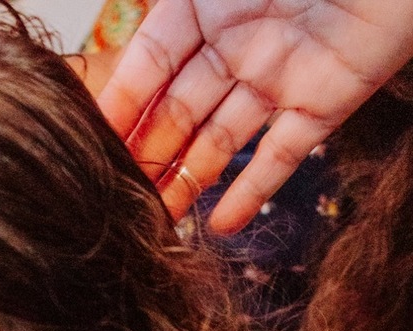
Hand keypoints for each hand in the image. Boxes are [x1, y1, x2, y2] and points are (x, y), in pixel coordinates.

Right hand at [98, 0, 412, 231]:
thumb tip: (133, 19)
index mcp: (206, 0)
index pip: (149, 60)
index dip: (119, 102)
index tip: (88, 142)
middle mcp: (236, 41)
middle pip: (177, 110)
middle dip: (144, 155)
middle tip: (113, 199)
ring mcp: (278, 75)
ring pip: (218, 140)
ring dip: (185, 183)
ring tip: (153, 224)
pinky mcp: (325, 102)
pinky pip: (280, 156)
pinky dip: (251, 192)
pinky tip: (219, 226)